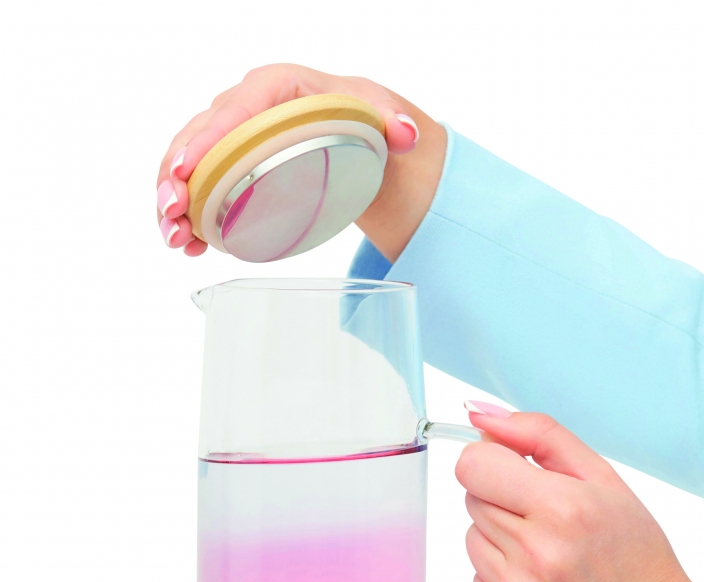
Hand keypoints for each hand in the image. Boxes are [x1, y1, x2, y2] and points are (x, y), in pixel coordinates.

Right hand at [155, 64, 445, 260]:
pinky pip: (201, 186)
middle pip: (200, 138)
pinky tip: (190, 245)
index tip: (187, 168)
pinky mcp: (232, 163)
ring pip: (191, 164)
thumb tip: (405, 134)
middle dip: (178, 176)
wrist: (358, 135)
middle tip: (171, 211)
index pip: (235, 110)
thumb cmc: (361, 118)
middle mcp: (244, 107)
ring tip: (174, 237)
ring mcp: (233, 137)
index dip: (207, 138)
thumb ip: (393, 122)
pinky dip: (192, 216)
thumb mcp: (379, 114)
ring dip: (176, 201)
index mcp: (274, 87)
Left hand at [458, 405, 703, 581]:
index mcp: (561, 509)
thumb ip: (540, 436)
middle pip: (473, 502)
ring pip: (473, 544)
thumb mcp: (604, 480)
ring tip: (550, 563)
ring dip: (503, 546)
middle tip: (551, 527)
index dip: (493, 465)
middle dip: (506, 505)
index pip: (473, 465)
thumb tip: (480, 415)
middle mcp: (534, 557)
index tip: (514, 476)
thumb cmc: (636, 559)